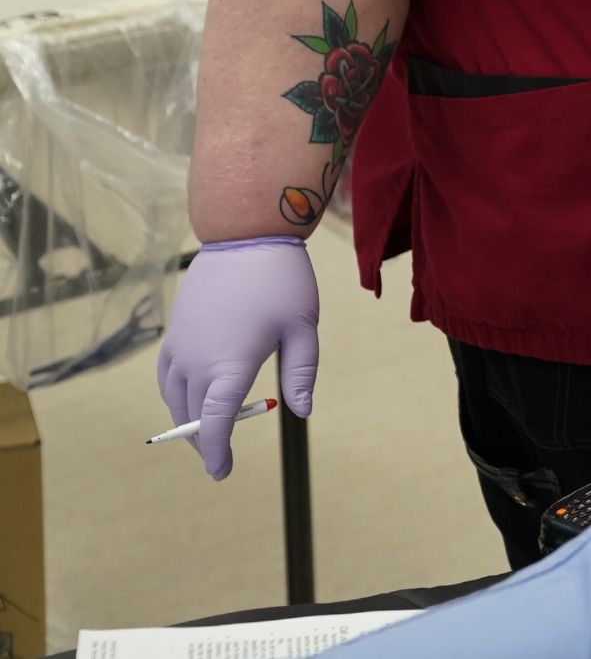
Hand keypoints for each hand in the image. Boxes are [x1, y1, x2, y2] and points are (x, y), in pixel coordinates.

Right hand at [156, 236, 319, 480]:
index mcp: (230, 364)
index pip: (216, 421)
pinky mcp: (173, 333)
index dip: (217, 451)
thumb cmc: (282, 282)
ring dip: (187, 421)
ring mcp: (180, 346)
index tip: (222, 472)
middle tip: (220, 459)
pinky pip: (166, 376)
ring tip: (206, 434)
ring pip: (174, 399)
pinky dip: (175, 396)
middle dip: (205, 441)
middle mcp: (197, 360)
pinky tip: (190, 400)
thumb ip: (300, 373)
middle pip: (193, 416)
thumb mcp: (302, 328)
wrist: (245, 238)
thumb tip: (304, 412)